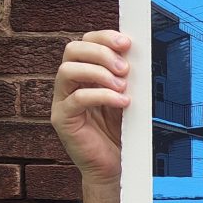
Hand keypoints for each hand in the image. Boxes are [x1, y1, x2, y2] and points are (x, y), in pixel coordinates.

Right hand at [51, 29, 131, 189]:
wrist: (117, 165)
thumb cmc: (122, 130)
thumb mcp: (128, 96)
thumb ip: (127, 77)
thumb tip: (139, 54)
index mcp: (85, 73)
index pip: (86, 42)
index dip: (104, 37)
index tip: (127, 43)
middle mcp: (70, 84)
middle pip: (73, 50)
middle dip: (101, 52)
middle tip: (125, 67)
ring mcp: (63, 101)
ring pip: (68, 70)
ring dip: (98, 72)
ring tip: (122, 85)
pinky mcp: (63, 120)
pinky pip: (76, 99)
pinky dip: (102, 95)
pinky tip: (123, 102)